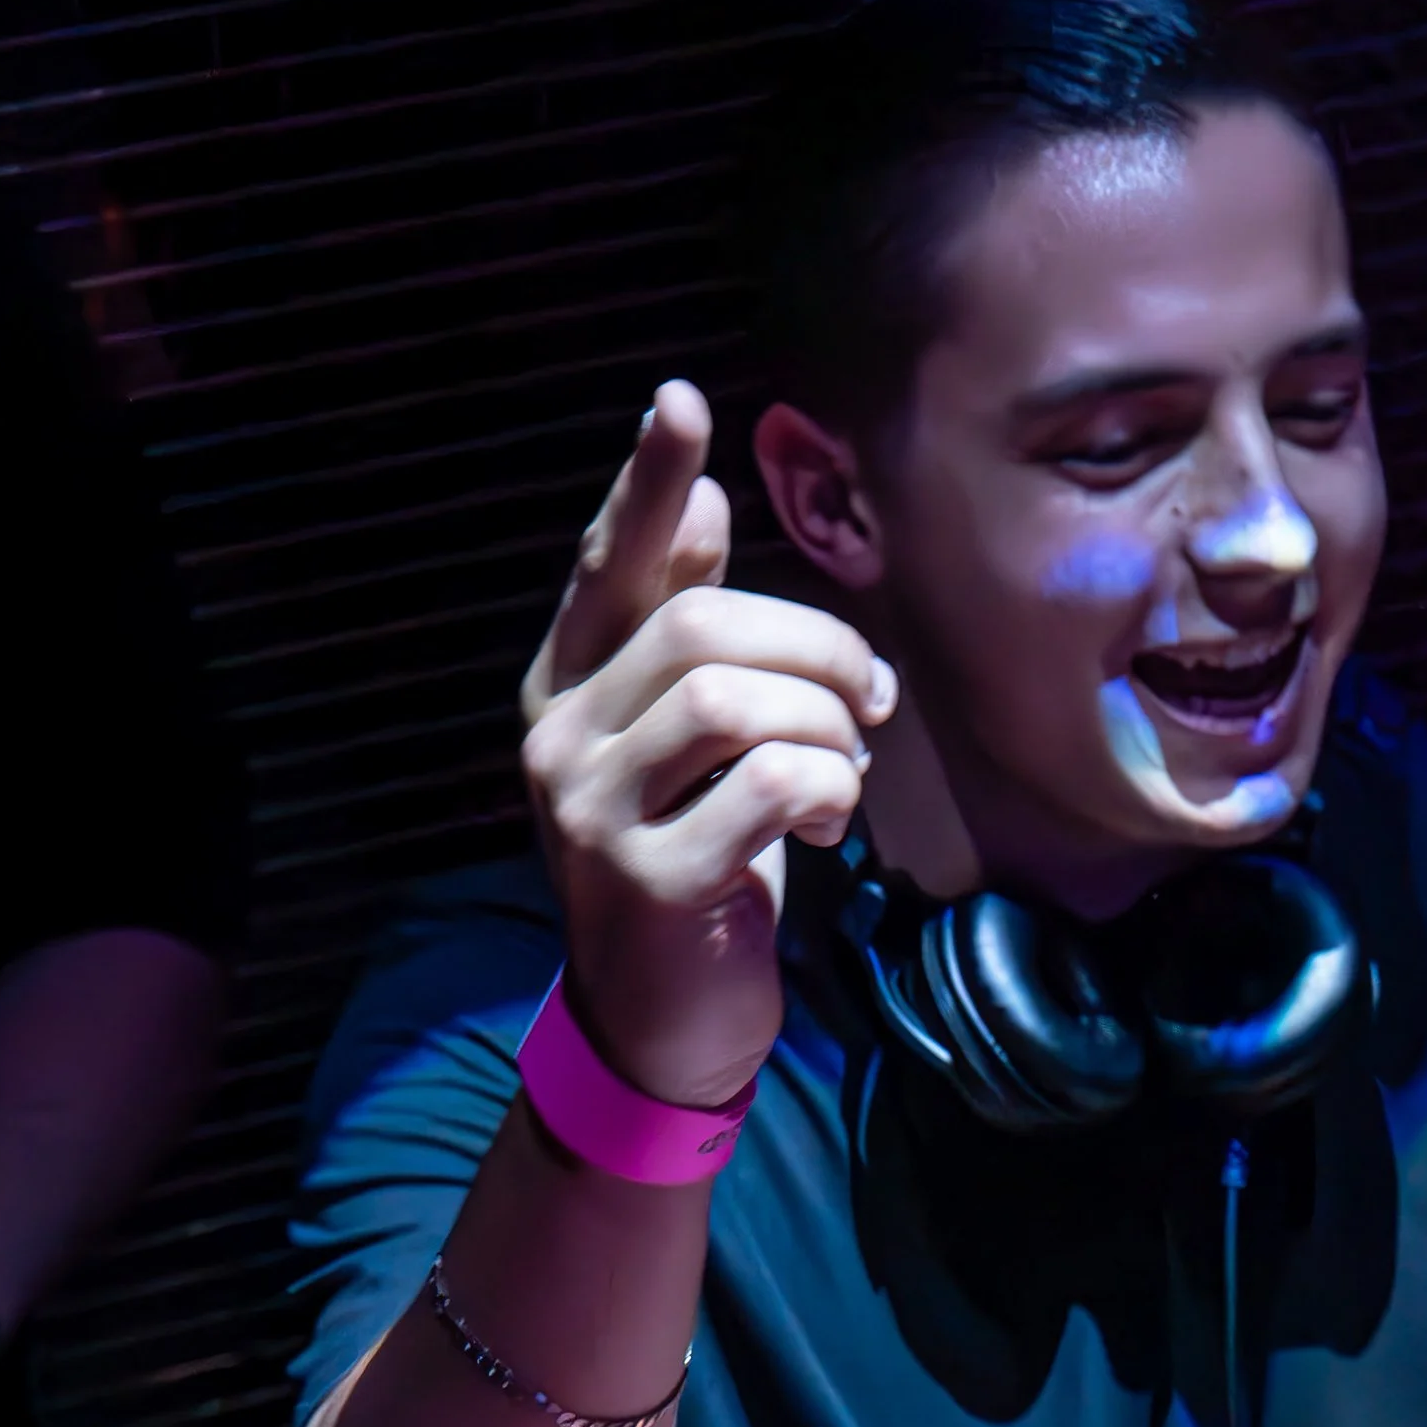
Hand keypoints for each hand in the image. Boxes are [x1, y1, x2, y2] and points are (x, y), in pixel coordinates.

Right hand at [520, 380, 899, 1107]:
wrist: (660, 1024)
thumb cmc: (693, 863)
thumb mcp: (688, 743)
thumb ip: (682, 628)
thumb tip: (701, 500)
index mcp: (566, 685)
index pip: (606, 564)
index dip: (646, 485)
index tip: (680, 401)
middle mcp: (556, 734)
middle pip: (698, 627)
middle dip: (814, 645)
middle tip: (870, 697)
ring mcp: (588, 808)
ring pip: (733, 699)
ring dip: (824, 723)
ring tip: (844, 772)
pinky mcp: (644, 876)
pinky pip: (766, 783)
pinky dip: (823, 789)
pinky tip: (825, 825)